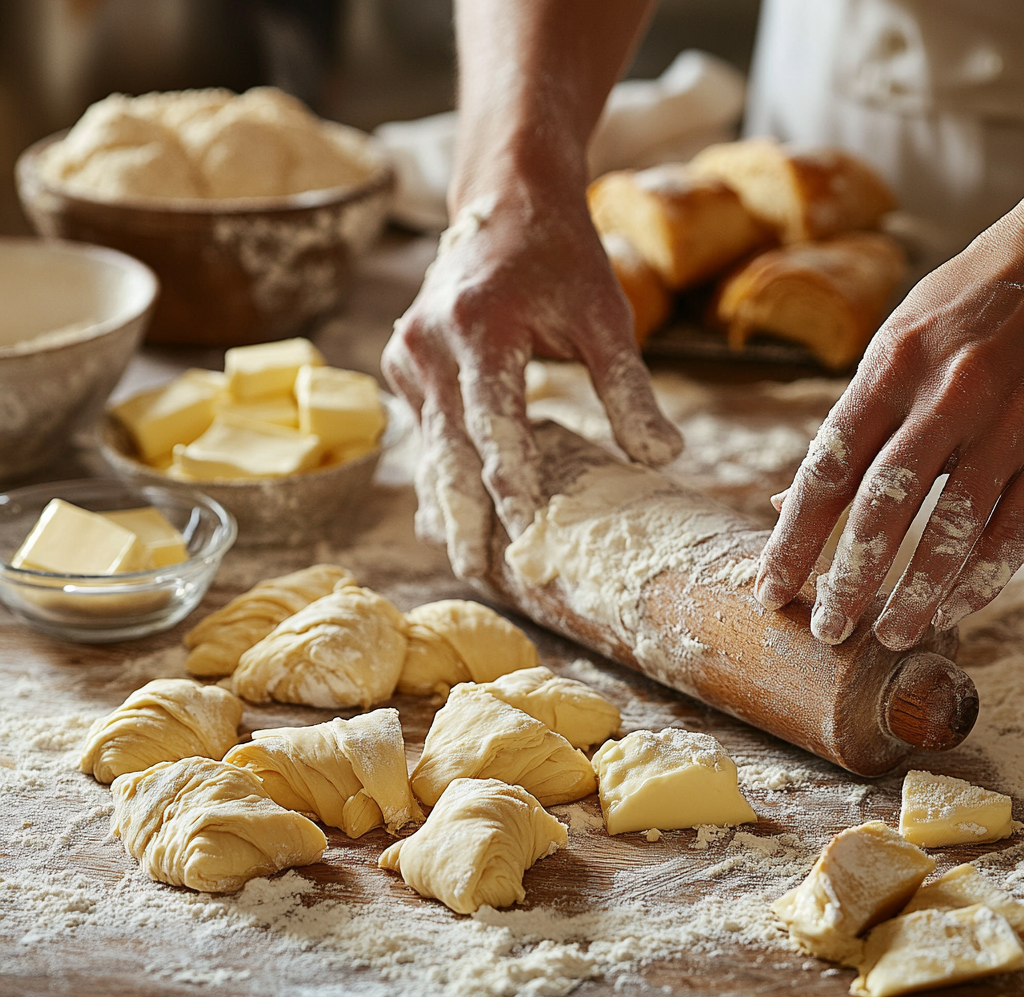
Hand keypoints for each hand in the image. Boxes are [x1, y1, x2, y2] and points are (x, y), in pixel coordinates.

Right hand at [382, 182, 681, 578]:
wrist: (505, 198)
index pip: (496, 428)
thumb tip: (664, 458)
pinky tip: (447, 508)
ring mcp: (407, 352)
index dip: (514, 488)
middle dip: (463, 515)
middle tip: (474, 571)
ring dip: (445, 500)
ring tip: (459, 554)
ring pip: (430, 443)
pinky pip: (423, 426)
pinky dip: (438, 466)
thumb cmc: (561, 255)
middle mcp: (430, 344)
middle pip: (449, 449)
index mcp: (480, 329)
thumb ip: (628, 388)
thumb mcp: (604, 315)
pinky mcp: (402, 359)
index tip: (532, 538)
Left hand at [755, 201, 1023, 649]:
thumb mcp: (887, 350)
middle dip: (851, 576)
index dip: (793, 538)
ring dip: (920, 588)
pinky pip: (1015, 523)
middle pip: (885, 505)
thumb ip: (846, 428)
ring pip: (956, 523)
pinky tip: (953, 606)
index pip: (826, 471)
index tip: (769, 588)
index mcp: (887, 370)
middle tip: (827, 628)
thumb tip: (787, 502)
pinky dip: (983, 573)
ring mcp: (1005, 420)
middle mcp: (942, 394)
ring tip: (891, 634)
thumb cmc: (951, 312)